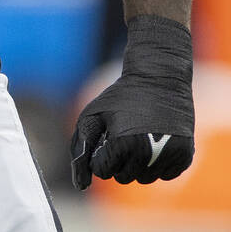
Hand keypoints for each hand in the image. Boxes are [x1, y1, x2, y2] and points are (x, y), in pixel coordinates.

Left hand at [70, 15, 194, 189]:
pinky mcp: (185, 157)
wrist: (159, 79)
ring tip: (138, 135)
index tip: (106, 134)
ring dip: (137, 163)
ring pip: (143, 179)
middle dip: (117, 160)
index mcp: (123, 144)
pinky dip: (156, 163)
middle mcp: (148, 154)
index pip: (102, 171)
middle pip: (123, 178)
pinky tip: (155, 139)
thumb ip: (80, 150)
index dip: (99, 152)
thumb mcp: (92, 117)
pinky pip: (163, 175)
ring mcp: (169, 157)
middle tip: (122, 133)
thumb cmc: (120, 98)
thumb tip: (80, 185)